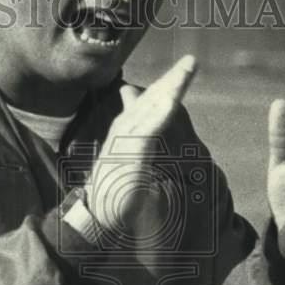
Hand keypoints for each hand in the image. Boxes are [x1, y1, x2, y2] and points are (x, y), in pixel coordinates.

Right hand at [87, 55, 196, 232]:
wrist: (93, 223)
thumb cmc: (111, 199)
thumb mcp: (127, 171)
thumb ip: (137, 151)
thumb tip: (143, 151)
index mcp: (123, 140)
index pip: (144, 108)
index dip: (160, 89)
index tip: (180, 72)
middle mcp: (121, 139)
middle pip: (147, 103)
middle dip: (169, 81)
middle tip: (190, 61)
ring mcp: (122, 148)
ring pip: (147, 112)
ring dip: (167, 90)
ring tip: (186, 71)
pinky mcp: (127, 160)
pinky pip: (145, 133)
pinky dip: (158, 116)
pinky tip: (172, 101)